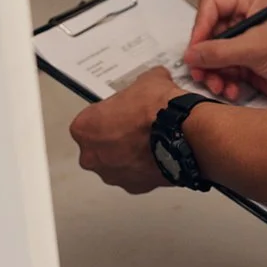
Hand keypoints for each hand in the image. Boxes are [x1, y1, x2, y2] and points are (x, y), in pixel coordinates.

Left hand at [67, 67, 185, 193]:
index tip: (121, 112)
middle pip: (99, 146)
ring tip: (150, 142)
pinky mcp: (133, 187)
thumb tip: (155, 79)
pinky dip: (145, 168)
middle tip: (134, 128)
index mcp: (84, 128)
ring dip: (128, 156)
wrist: (182, 134)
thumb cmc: (156, 111)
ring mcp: (112, 174)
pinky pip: (135, 176)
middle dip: (114, 139)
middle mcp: (92, 155)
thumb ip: (143, 83)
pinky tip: (158, 155)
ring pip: (116, 164)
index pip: (89, 121)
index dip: (108, 115)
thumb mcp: (149, 80)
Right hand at [184, 0, 266, 101]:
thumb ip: (222, 51)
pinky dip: (224, 81)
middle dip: (205, 56)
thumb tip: (192, 54)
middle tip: (202, 74)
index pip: (212, 6)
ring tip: (219, 86)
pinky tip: (231, 91)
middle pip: (209, 33)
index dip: (200, 28)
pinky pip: (225, 70)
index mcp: (252, 0)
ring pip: (214, 55)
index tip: (196, 51)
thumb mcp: (259, 48)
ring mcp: (247, 42)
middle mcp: (247, 18)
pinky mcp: (249, 63)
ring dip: (213, 73)